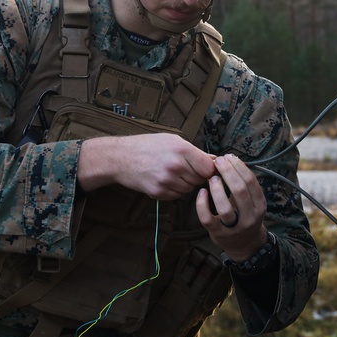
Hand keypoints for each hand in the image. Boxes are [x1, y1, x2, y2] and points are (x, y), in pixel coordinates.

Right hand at [77, 133, 216, 199]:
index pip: (209, 168)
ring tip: (174, 173)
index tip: (205, 167)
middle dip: (196, 176)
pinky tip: (165, 180)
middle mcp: (175, 166)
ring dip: (186, 184)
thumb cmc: (148, 145)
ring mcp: (166, 181)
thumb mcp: (173, 140)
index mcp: (181, 150)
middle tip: (186, 168)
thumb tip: (215, 160)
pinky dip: (175, 190)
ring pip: (189, 189)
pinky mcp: (158, 193)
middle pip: (200, 180)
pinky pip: (177, 196)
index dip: (209, 169)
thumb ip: (195, 151)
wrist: (121, 158)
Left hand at [196, 154, 267, 260]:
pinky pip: (208, 218)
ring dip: (217, 189)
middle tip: (218, 161)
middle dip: (228, 172)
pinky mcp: (218, 234)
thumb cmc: (245, 216)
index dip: (239, 166)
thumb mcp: (251, 201)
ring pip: (225, 207)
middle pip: (240, 190)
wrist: (244, 244)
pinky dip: (202, 204)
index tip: (229, 157)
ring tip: (212, 177)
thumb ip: (243, 184)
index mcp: (260, 205)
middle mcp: (250, 217)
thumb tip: (231, 160)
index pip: (251, 181)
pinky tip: (201, 192)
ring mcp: (234, 228)